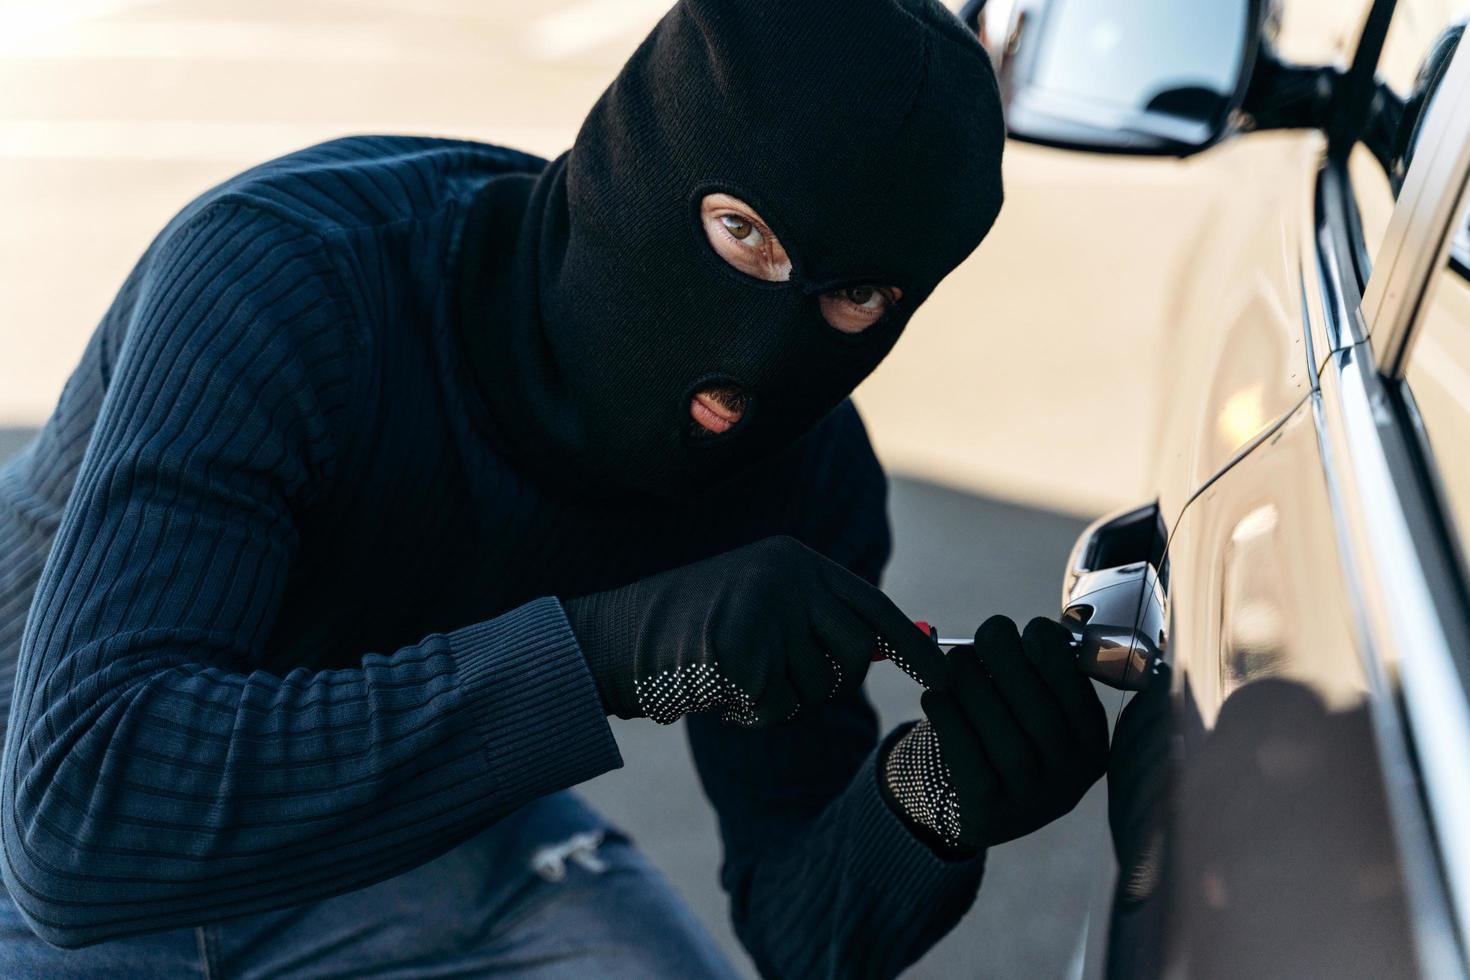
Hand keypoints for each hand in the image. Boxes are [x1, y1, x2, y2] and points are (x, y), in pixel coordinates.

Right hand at [562, 536, 944, 726]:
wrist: (614, 634)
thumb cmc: (693, 629)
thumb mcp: (765, 608)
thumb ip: (825, 622)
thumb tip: (911, 644)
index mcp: (797, 561)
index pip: (874, 608)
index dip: (913, 649)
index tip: (947, 681)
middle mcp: (787, 575)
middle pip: (852, 655)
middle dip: (825, 682)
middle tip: (774, 678)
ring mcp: (764, 608)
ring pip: (814, 688)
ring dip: (777, 699)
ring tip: (732, 672)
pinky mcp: (740, 648)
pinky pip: (774, 706)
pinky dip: (748, 711)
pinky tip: (714, 687)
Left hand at [882, 615, 1107, 851]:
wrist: (986, 804)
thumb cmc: (1014, 734)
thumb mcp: (1041, 709)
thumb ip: (1037, 673)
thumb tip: (1005, 633)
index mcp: (1091, 745)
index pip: (1078, 695)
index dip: (1053, 655)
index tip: (1030, 628)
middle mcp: (1069, 779)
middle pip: (1039, 712)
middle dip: (1009, 661)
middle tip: (987, 635)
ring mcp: (1030, 801)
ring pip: (1003, 736)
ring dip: (973, 686)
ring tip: (956, 663)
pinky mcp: (989, 812)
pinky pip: (967, 758)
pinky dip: (948, 718)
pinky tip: (935, 697)